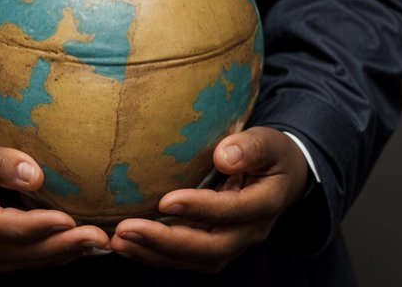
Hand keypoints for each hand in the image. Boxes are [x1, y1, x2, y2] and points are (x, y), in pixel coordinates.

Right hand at [0, 137, 109, 269]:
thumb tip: (33, 172)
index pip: (12, 230)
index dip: (43, 227)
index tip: (72, 218)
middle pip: (29, 252)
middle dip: (67, 247)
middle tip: (102, 237)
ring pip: (34, 259)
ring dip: (68, 253)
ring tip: (102, 242)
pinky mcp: (0, 250)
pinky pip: (33, 255)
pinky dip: (58, 251)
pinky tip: (81, 240)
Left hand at [109, 127, 308, 273]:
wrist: (283, 177)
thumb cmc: (273, 154)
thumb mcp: (269, 142)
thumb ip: (250, 147)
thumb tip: (223, 156)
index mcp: (265, 205)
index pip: (231, 212)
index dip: (200, 209)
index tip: (165, 200)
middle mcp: (248, 233)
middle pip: (209, 248)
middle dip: (166, 242)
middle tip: (127, 229)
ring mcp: (231, 243)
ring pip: (193, 259)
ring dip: (154, 253)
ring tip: (118, 240)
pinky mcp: (214, 245)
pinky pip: (185, 257)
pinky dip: (155, 253)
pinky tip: (127, 242)